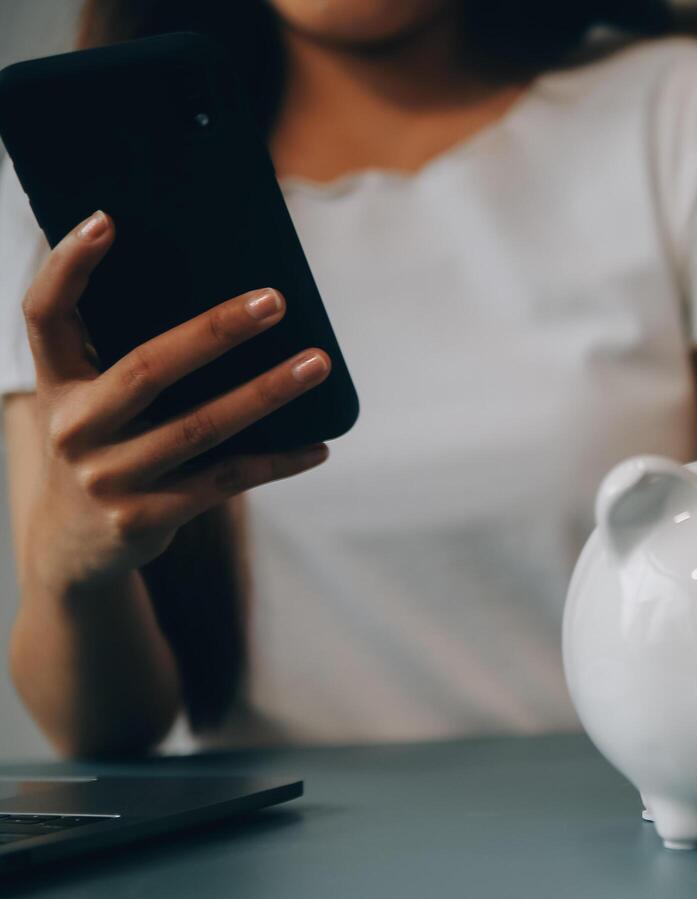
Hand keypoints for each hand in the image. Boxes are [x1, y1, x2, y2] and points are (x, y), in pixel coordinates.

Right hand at [18, 210, 332, 592]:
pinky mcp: (145, 519)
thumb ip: (124, 353)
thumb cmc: (103, 446)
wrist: (73, 549)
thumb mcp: (90, 401)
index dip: (69, 265)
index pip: (45, 314)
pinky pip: (226, 481)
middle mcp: (73, 428)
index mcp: (56, 384)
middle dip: (215, 330)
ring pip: (201, 426)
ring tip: (318, 363)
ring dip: (267, 392)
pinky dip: (277, 461)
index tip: (108, 219)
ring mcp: (108, 478)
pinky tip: (319, 446)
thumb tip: (218, 292)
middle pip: (148, 368)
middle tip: (275, 300)